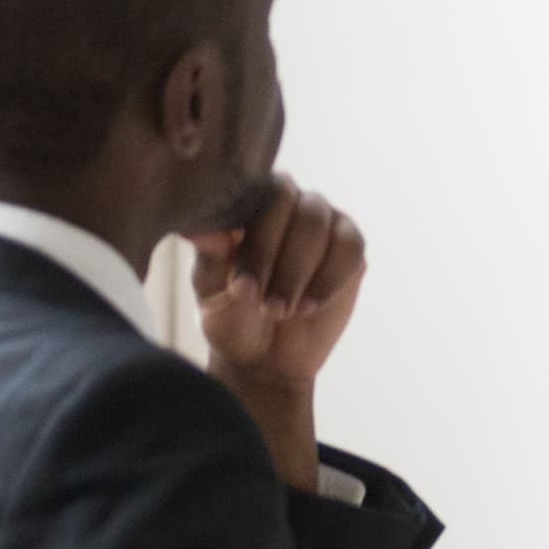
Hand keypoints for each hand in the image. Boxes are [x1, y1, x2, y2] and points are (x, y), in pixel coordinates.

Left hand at [189, 176, 368, 387]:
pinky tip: (309, 306)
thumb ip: (209, 256)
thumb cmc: (230, 314)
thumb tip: (198, 230)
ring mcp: (324, 222)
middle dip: (281, 261)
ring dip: (301, 274)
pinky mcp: (350, 249)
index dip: (257, 241)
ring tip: (282, 311)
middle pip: (297, 207)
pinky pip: (351, 248)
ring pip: (322, 226)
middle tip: (264, 305)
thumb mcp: (210, 290)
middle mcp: (290, 203)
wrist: (265, 356)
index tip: (240, 287)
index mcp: (251, 204)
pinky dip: (330, 280)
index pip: (262, 193)